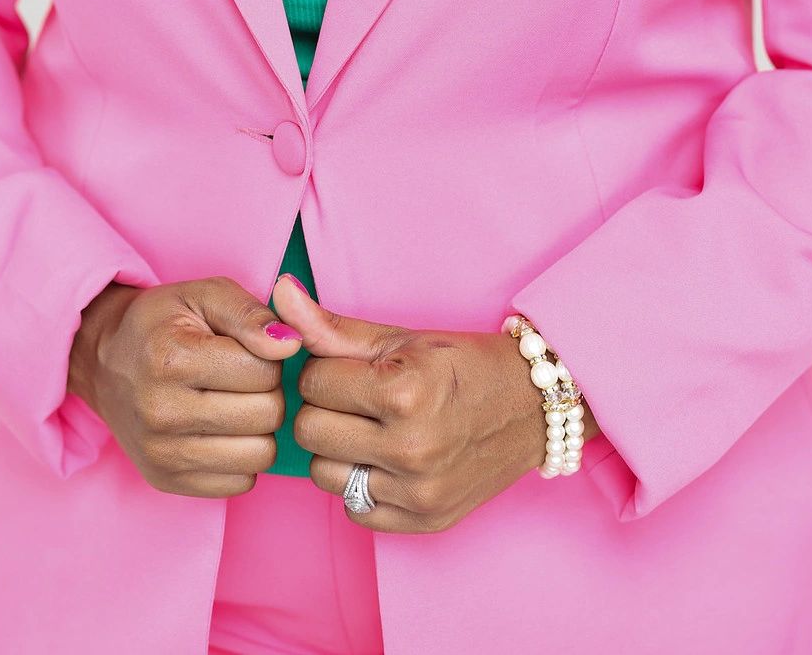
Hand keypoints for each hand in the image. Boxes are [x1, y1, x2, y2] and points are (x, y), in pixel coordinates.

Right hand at [67, 275, 302, 495]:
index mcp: (172, 359)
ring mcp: (161, 454)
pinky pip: (240, 483)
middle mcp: (161, 412)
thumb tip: (291, 344)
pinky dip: (242, 457)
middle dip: (268, 391)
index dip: (267, 355)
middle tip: (243, 377)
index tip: (245, 349)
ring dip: (259, 428)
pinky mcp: (165, 481)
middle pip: (266, 415)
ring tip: (236, 403)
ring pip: (259, 455)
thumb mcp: (204, 295)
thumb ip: (250, 314)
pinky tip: (222, 430)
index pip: (264, 370)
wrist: (104, 361)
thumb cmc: (163, 322)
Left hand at [271, 273, 600, 532]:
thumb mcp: (399, 337)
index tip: (352, 369)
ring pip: (323, 474)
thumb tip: (279, 291)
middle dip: (325, 409)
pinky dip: (360, 484)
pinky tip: (385, 460)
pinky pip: (353, 508)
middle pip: (311, 431)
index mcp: (403, 391)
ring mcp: (417, 491)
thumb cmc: (462, 364)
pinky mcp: (423, 521)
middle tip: (357, 398)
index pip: (313, 382)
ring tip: (369, 429)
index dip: (326, 370)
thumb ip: (331, 324)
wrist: (532, 406)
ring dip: (337, 450)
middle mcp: (410, 447)